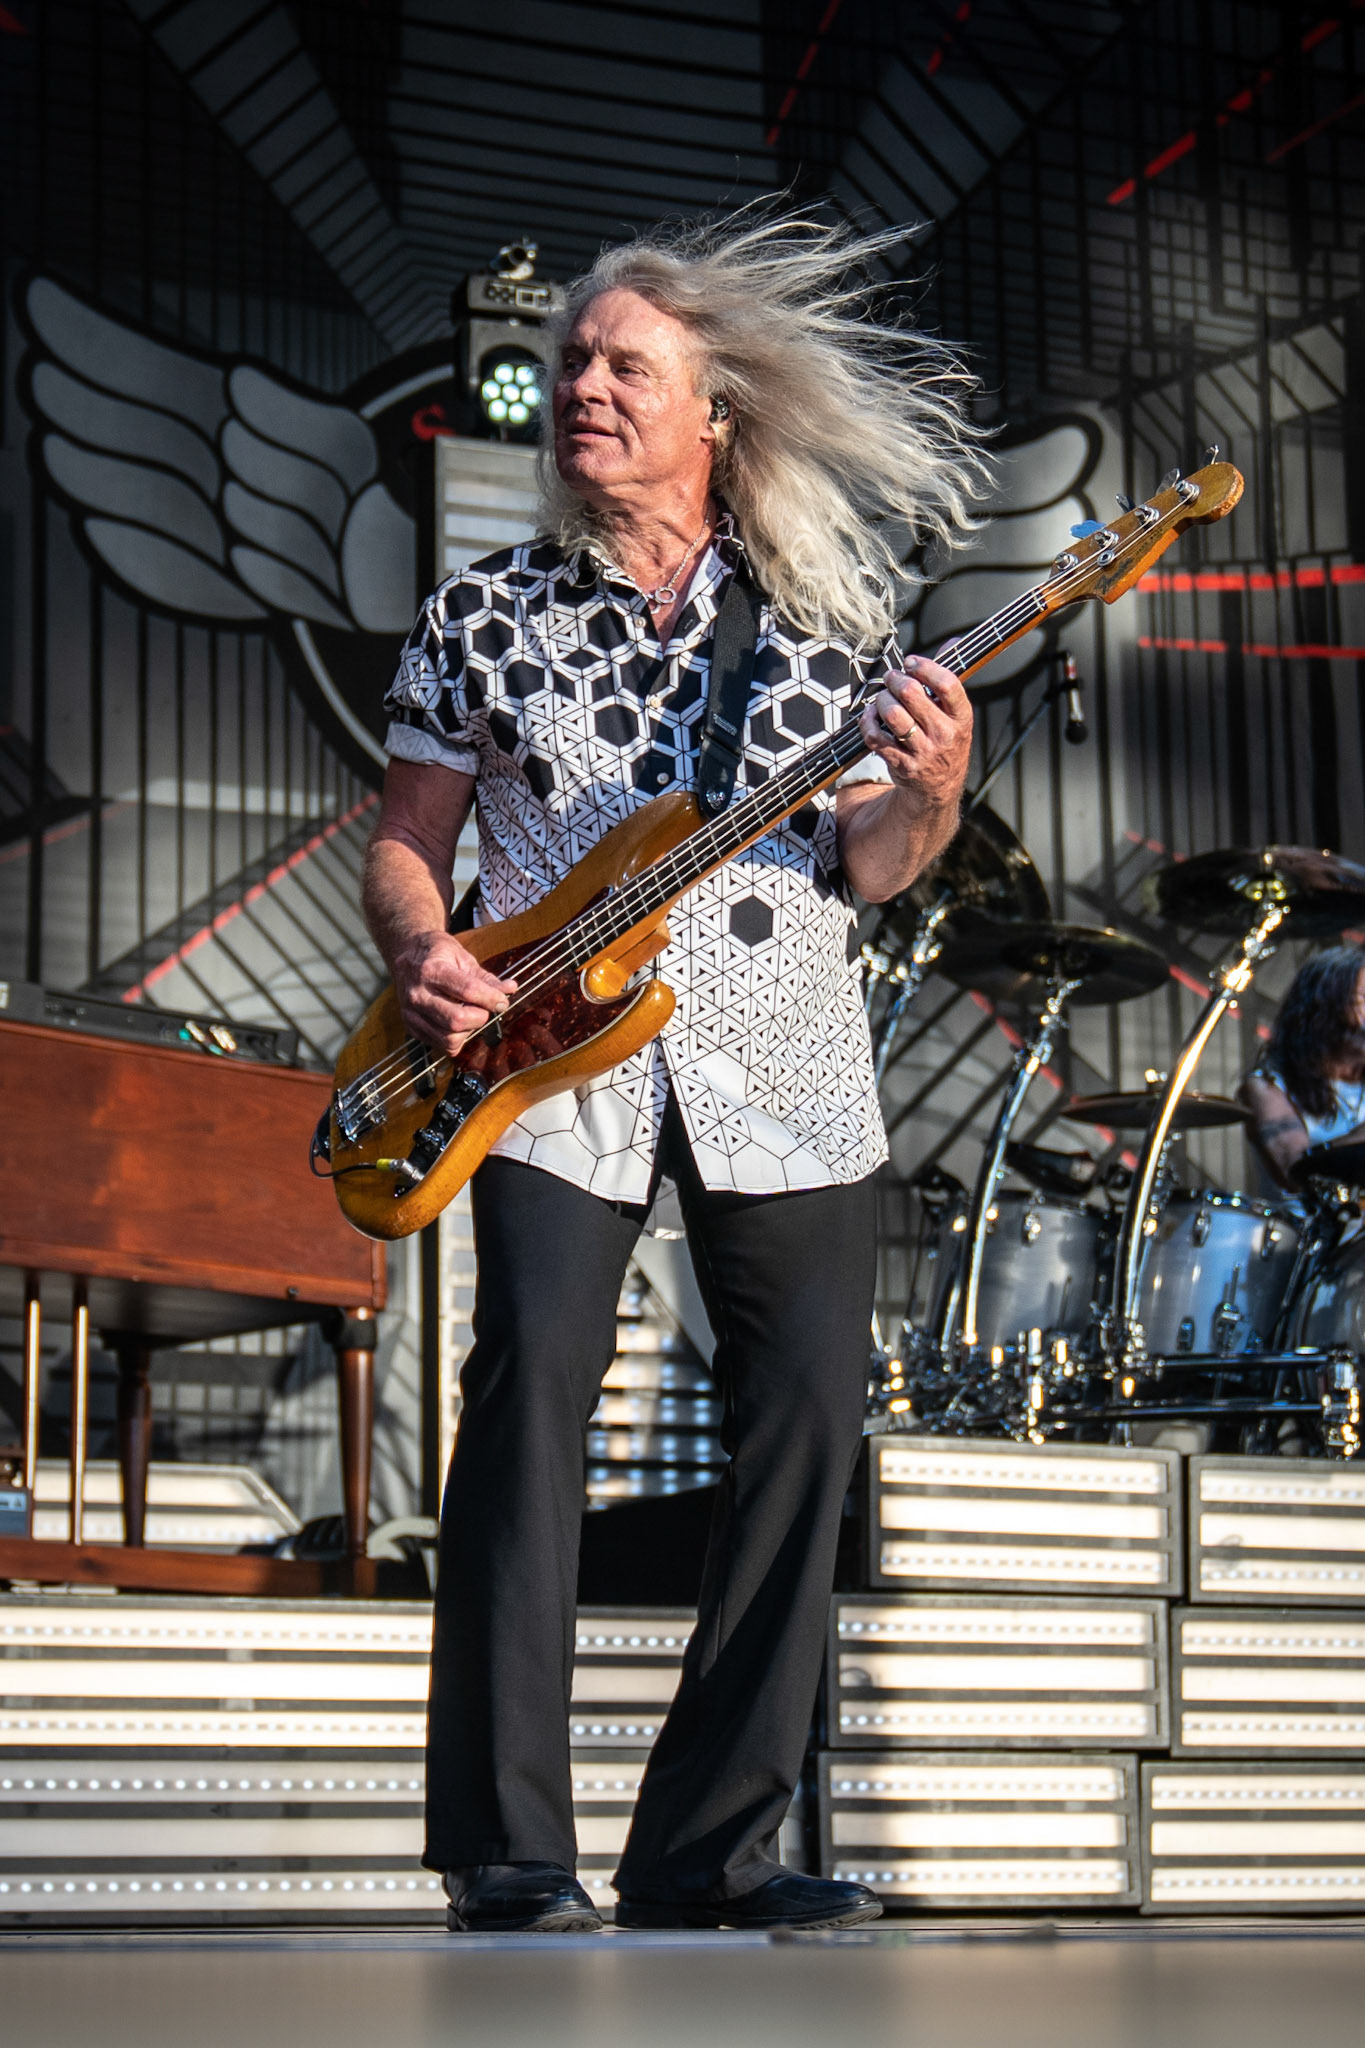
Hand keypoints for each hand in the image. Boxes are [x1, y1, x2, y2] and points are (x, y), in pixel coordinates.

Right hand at [393, 929, 517, 1052]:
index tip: (502, 1001)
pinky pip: (441, 1045)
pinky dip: (457, 1038)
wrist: (406, 953)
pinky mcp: (411, 1027)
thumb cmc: (437, 954)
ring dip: (469, 1031)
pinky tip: (458, 1023)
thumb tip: (510, 989)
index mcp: (431, 970)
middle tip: (485, 1008)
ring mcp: (411, 1013)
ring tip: (470, 1015)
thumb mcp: (462, 958)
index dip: (492, 998)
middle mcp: (417, 993)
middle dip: (480, 1017)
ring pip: (449, 1038)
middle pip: (457, 1020)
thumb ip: (486, 978)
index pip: (468, 990)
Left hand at [859, 654, 972, 811]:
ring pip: (892, 714)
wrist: (937, 789)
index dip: (925, 667)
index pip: (947, 684)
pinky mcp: (901, 765)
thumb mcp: (956, 715)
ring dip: (881, 700)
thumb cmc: (944, 741)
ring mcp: (923, 752)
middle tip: (891, 678)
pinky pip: (875, 736)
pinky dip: (867, 722)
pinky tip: (870, 716)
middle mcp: (944, 735)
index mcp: (962, 718)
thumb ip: (949, 680)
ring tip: (882, 698)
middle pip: (911, 694)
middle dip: (895, 680)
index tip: (911, 663)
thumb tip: (955, 642)